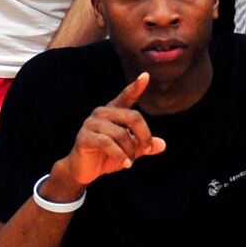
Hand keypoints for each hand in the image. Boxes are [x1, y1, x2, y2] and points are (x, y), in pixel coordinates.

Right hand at [53, 71, 164, 191]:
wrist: (84, 171)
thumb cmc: (107, 157)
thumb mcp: (130, 151)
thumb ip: (144, 146)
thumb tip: (162, 144)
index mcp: (113, 112)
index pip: (126, 96)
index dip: (136, 86)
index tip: (146, 75)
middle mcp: (102, 113)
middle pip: (133, 117)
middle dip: (144, 136)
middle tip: (147, 150)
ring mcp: (91, 123)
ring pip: (121, 133)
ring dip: (130, 151)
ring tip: (130, 162)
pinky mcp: (84, 136)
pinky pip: (107, 143)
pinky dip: (119, 155)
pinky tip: (125, 164)